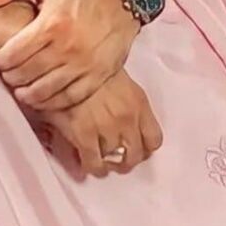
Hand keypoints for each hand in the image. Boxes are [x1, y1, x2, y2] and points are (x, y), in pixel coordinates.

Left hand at [0, 0, 139, 110]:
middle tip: (8, 75)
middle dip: (11, 77)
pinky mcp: (96, 78)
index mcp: (52, 23)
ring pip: (45, 92)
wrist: (118, 3)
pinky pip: (67, 100)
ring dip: (27, 94)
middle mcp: (68, 47)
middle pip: (27, 75)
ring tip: (20, 88)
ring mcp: (83, 65)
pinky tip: (41, 97)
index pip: (14, 54)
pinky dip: (49, 103)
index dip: (1, 60)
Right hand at [45, 68, 162, 177]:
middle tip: (118, 158)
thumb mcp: (118, 76)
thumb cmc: (92, 62)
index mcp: (139, 103)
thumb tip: (124, 117)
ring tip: (101, 160)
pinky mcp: (85, 136)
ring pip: (114, 161)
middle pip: (136, 155)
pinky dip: (92, 167)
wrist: (70, 58)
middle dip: (127, 159)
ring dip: (108, 162)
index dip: (145, 147)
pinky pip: (94, 164)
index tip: (138, 147)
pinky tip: (86, 162)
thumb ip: (126, 100)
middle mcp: (128, 119)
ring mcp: (107, 130)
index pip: (154, 139)